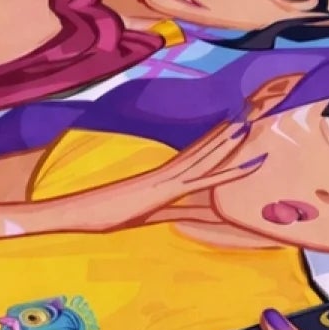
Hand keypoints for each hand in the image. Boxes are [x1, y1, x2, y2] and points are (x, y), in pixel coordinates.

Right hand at [33, 117, 270, 233]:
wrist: (77, 211)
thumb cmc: (104, 215)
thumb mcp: (148, 216)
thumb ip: (177, 212)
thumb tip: (203, 213)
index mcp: (163, 175)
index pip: (196, 153)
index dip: (216, 139)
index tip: (235, 125)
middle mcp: (168, 172)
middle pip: (204, 149)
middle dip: (227, 133)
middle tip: (251, 113)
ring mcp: (166, 179)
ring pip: (205, 157)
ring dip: (228, 141)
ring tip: (250, 124)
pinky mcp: (164, 190)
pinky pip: (202, 180)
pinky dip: (227, 173)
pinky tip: (247, 166)